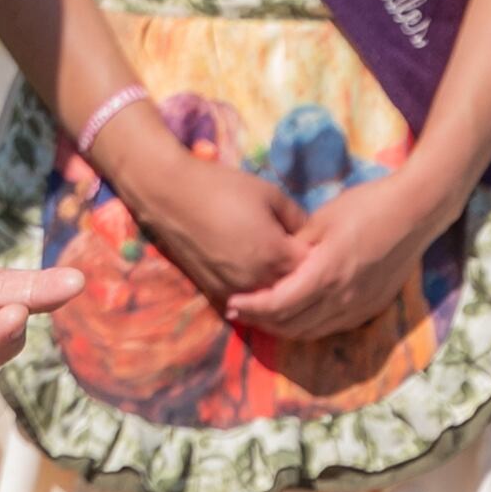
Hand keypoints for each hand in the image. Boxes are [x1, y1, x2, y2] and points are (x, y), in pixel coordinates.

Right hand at [118, 146, 308, 300]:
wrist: (170, 194)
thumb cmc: (222, 187)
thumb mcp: (269, 194)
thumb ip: (297, 218)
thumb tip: (311, 235)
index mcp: (276, 255)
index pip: (314, 268)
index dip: (320, 257)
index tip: (320, 247)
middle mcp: (259, 280)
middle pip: (294, 291)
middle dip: (302, 279)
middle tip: (305, 263)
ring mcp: (236, 289)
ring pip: (270, 303)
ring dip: (279, 291)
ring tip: (283, 274)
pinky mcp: (215, 291)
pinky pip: (246, 303)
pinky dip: (256, 297)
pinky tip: (259, 283)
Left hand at [226, 178, 440, 340]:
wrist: (414, 213)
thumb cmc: (365, 207)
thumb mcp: (321, 220)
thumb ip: (295, 247)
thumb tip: (272, 262)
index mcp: (326, 274)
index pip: (279, 305)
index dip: (253, 308)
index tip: (232, 303)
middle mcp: (343, 298)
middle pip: (294, 325)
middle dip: (263, 322)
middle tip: (241, 312)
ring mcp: (360, 306)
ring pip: (314, 331)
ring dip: (286, 328)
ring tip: (264, 317)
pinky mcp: (373, 307)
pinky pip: (335, 327)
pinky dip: (311, 326)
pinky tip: (298, 315)